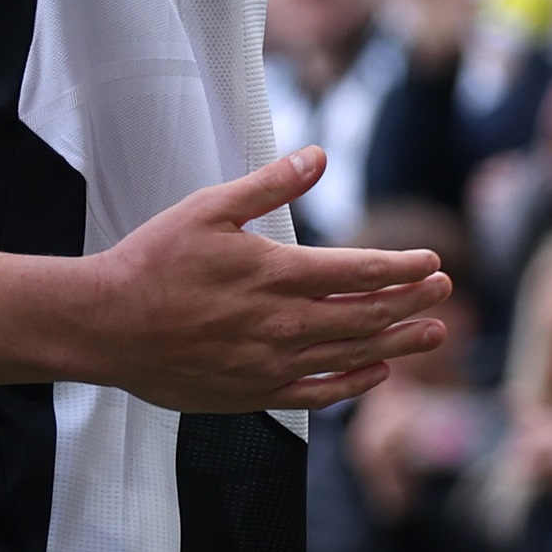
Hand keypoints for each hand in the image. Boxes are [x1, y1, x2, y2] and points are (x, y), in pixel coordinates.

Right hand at [64, 147, 452, 412]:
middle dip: (412, 302)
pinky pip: (321, 394)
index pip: (360, 271)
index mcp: (277, 274)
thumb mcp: (207, 208)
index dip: (402, 267)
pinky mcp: (255, 393)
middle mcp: (285, 324)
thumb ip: (268, 185)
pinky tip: (376, 373)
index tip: (432, 260)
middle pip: (368, 315)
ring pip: (353, 355)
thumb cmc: (152, 262)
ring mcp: (273, 364)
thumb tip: (318, 156)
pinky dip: (355, 384)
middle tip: (444, 291)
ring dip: (399, 343)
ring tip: (433, 334)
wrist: (106, 326)